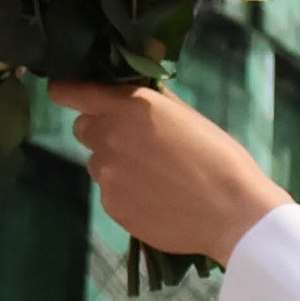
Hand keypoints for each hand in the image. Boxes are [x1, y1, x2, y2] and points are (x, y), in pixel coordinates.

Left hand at [49, 81, 290, 268]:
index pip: (68, 92)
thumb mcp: (188, 116)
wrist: (232, 212)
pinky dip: (127, 194)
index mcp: (127, 106)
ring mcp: (106, 175)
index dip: (67, 91)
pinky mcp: (111, 206)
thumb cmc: (220, 157)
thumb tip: (136, 87)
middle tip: (139, 144)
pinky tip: (159, 200)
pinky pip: (111, 193)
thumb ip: (153, 100)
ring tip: (157, 179)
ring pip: (99, 164)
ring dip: (117, 165)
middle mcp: (107, 137)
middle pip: (83, 128)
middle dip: (103, 131)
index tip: (70, 93)